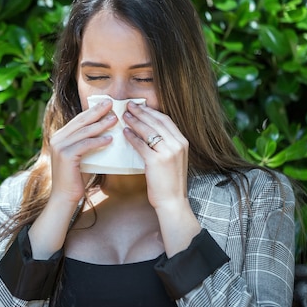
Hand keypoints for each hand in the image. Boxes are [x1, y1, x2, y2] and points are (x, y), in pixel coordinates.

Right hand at [48, 98, 116, 204]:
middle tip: (111, 103)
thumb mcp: (82, 156)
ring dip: (101, 124)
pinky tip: (110, 139)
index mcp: (60, 136)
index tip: (106, 103)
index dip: (92, 110)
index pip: (79, 119)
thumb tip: (107, 132)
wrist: (65, 197)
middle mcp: (57, 138)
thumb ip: (88, 143)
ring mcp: (60, 146)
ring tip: (115, 119)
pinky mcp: (65, 155)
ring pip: (84, 131)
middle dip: (97, 111)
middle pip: (81, 121)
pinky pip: (85, 145)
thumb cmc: (76, 178)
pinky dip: (98, 141)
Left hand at [123, 102, 200, 256]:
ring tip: (124, 115)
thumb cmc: (170, 182)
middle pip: (156, 121)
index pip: (166, 120)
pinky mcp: (156, 161)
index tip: (141, 106)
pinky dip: (132, 137)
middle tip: (128, 105)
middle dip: (141, 111)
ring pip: (148, 130)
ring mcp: (168, 152)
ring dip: (135, 121)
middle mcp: (178, 144)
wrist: (173, 201)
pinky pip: (141, 144)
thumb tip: (150, 132)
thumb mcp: (173, 159)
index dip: (152, 111)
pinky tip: (124, 132)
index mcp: (183, 142)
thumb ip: (166, 145)